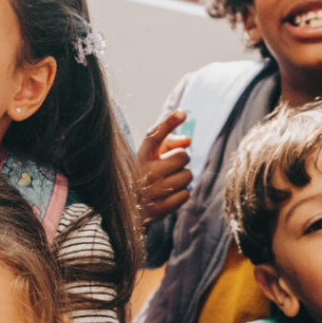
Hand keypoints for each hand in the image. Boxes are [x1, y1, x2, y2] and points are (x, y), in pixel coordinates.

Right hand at [137, 109, 192, 225]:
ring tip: (169, 181)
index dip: (169, 123)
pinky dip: (181, 195)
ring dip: (183, 178)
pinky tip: (169, 195)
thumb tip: (187, 140)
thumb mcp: (156, 154)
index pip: (154, 135)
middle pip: (183, 156)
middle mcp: (144, 172)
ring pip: (187, 176)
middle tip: (171, 166)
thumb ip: (171, 142)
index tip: (183, 113)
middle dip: (182, 160)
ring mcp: (151, 191)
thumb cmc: (150, 172)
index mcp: (142, 155)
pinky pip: (185, 194)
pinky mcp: (159, 209)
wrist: (133, 207)